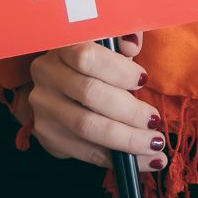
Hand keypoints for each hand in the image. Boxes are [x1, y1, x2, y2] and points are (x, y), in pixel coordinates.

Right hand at [26, 34, 162, 168]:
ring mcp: (43, 106)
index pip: (86, 56)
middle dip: (128, 111)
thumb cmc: (101, 60)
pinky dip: (114, 158)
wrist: (68, 83)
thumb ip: (125, 37)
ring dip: (125, 140)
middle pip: (89, 94)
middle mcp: (46, 75)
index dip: (118, 70)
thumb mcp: (113, 41)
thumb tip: (131, 45)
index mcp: (63, 45)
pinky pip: (82, 150)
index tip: (144, 80)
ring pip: (85, 127)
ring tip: (154, 145)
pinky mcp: (46, 133)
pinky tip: (140, 160)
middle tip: (155, 122)